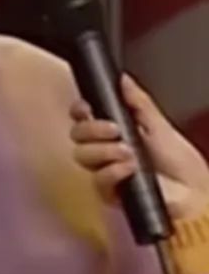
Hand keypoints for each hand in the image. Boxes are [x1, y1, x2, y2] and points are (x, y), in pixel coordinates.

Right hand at [70, 74, 208, 219]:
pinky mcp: (110, 194)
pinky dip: (112, 171)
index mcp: (114, 131)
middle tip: (115, 129)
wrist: (196, 194)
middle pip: (77, 134)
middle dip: (92, 128)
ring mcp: (105, 171)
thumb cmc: (182, 163)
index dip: (79, 110)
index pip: (82, 117)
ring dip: (103, 150)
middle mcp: (105, 150)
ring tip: (128, 152)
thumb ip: (139, 103)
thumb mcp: (161, 126)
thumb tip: (123, 79)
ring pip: (82, 155)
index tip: (87, 107)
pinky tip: (129, 168)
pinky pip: (97, 180)